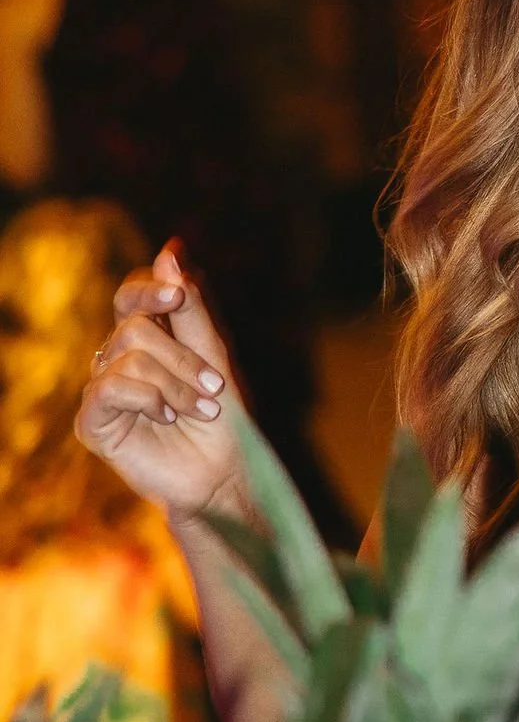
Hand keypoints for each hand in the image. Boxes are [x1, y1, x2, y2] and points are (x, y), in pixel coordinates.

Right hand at [76, 243, 250, 527]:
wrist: (222, 470)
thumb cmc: (221, 412)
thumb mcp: (213, 352)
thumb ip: (189, 306)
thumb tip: (168, 251)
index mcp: (145, 338)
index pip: (130, 295)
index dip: (149, 289)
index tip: (177, 295)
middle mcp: (116, 358)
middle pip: (134, 327)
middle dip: (183, 358)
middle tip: (213, 387)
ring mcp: (102, 390)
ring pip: (128, 357)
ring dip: (175, 384)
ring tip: (199, 410)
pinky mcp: (92, 422)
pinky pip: (108, 388)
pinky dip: (148, 399)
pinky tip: (167, 418)